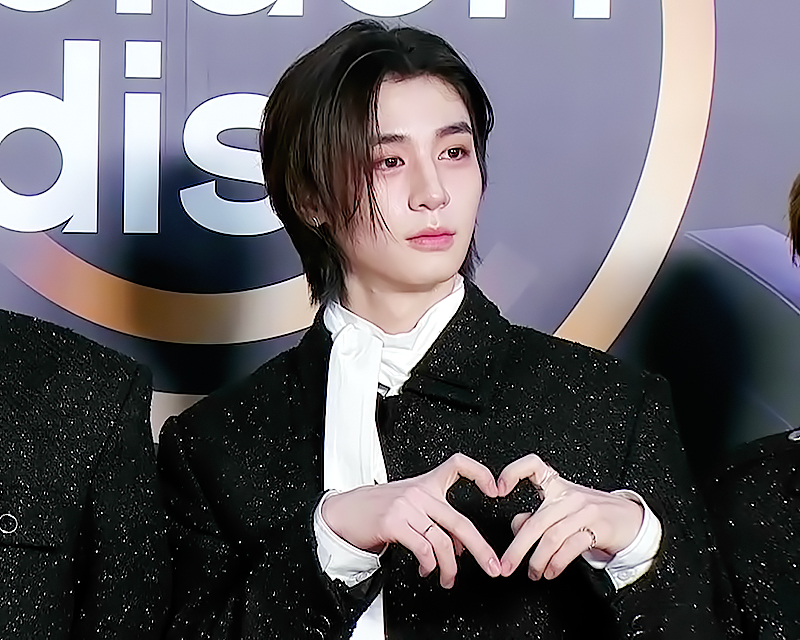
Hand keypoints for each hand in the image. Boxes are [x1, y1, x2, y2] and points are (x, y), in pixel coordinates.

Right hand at [322, 453, 501, 587]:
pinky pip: (423, 548)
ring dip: (449, 567)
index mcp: (425, 484)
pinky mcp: (393, 522)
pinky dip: (429, 564)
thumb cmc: (376, 509)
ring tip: (448, 578)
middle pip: (460, 521)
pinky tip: (427, 569)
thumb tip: (460, 547)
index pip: (457, 465)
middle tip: (492, 565)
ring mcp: (406, 506)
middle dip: (480, 548)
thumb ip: (435, 518)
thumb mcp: (408, 503)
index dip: (480, 473)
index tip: (496, 488)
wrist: (343, 512)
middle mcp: (419, 493)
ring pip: (442, 541)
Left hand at [496, 453, 642, 579]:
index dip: (513, 472)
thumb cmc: (593, 514)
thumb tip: (517, 528)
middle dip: (517, 547)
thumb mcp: (563, 510)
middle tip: (506, 564)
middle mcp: (570, 495)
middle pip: (536, 521)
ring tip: (533, 573)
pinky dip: (556, 563)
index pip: (533, 465)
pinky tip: (550, 571)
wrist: (632, 520)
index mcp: (557, 485)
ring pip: (552, 537)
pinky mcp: (599, 527)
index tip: (498, 490)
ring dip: (537, 560)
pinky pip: (571, 547)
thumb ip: (538, 516)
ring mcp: (585, 510)